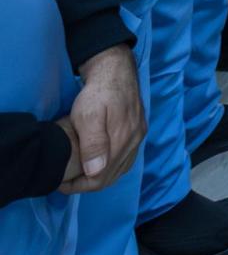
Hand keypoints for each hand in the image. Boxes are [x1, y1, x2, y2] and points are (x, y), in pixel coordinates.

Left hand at [62, 46, 143, 192]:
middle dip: (88, 184)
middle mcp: (134, 142)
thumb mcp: (88, 115)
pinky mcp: (139, 130)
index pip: (101, 178)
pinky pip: (127, 159)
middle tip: (66, 181)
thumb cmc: (98, 91)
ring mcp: (139, 136)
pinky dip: (112, 167)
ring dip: (101, 177)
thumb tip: (95, 172)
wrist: (115, 69)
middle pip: (112, 176)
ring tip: (80, 175)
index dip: (80, 186)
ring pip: (121, 169)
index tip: (60, 184)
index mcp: (122, 140)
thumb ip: (93, 144)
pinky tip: (101, 164)